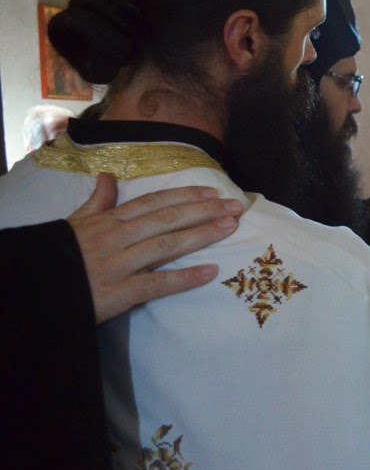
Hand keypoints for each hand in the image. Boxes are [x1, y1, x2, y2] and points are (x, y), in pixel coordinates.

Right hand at [68, 173, 241, 323]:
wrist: (34, 289)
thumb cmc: (58, 256)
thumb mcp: (76, 224)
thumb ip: (97, 202)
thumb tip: (109, 177)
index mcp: (108, 222)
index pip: (153, 203)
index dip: (184, 196)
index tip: (213, 192)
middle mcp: (116, 238)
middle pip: (166, 219)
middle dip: (203, 211)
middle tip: (235, 207)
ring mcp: (118, 264)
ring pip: (166, 245)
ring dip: (201, 234)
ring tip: (229, 228)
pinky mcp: (118, 292)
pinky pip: (157, 283)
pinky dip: (184, 277)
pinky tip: (210, 271)